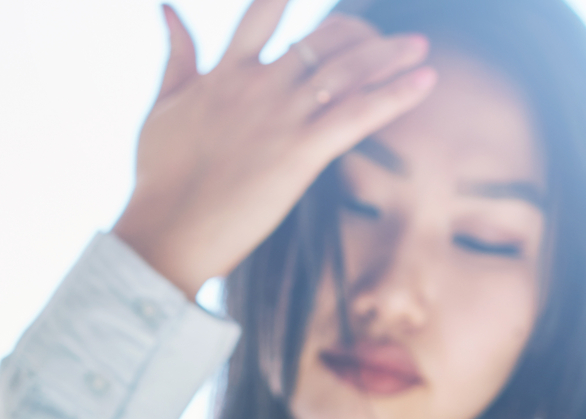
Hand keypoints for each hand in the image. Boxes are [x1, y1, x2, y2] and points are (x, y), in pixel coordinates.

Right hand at [112, 0, 435, 297]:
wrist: (166, 229)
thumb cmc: (159, 177)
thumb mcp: (162, 105)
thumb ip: (177, 54)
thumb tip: (167, 8)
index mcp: (226, 73)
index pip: (264, 12)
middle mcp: (259, 85)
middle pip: (321, 40)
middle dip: (358, 33)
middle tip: (388, 40)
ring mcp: (281, 116)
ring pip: (347, 71)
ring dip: (389, 55)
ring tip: (420, 46)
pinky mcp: (301, 152)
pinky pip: (358, 115)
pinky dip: (395, 95)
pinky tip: (425, 81)